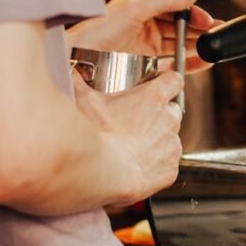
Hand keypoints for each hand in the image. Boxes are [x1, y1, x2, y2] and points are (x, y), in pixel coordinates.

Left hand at [66, 0, 222, 73]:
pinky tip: (201, 63)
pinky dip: (188, 65)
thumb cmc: (96, 32)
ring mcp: (145, 49)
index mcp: (141, 9)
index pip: (175, 9)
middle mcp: (145, 28)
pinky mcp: (145, 67)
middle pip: (180, 29)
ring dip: (197, 48)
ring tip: (213, 49)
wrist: (76, 60)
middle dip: (200, 31)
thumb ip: (165, 0)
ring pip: (179, 47)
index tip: (208, 21)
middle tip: (217, 35)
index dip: (193, 15)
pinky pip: (172, 65)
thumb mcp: (134, 9)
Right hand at [73, 70, 184, 202]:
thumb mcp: (84, 100)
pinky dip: (156, 165)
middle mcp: (168, 120)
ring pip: (170, 138)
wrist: (101, 172)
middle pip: (171, 110)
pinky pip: (167, 164)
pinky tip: (136, 166)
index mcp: (154, 97)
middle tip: (136, 120)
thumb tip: (71, 72)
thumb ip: (79, 82)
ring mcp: (171, 145)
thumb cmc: (95, 136)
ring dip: (157, 140)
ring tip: (132, 146)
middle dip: (159, 114)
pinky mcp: (170, 170)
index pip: (173, 80)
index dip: (167, 81)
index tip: (160, 84)